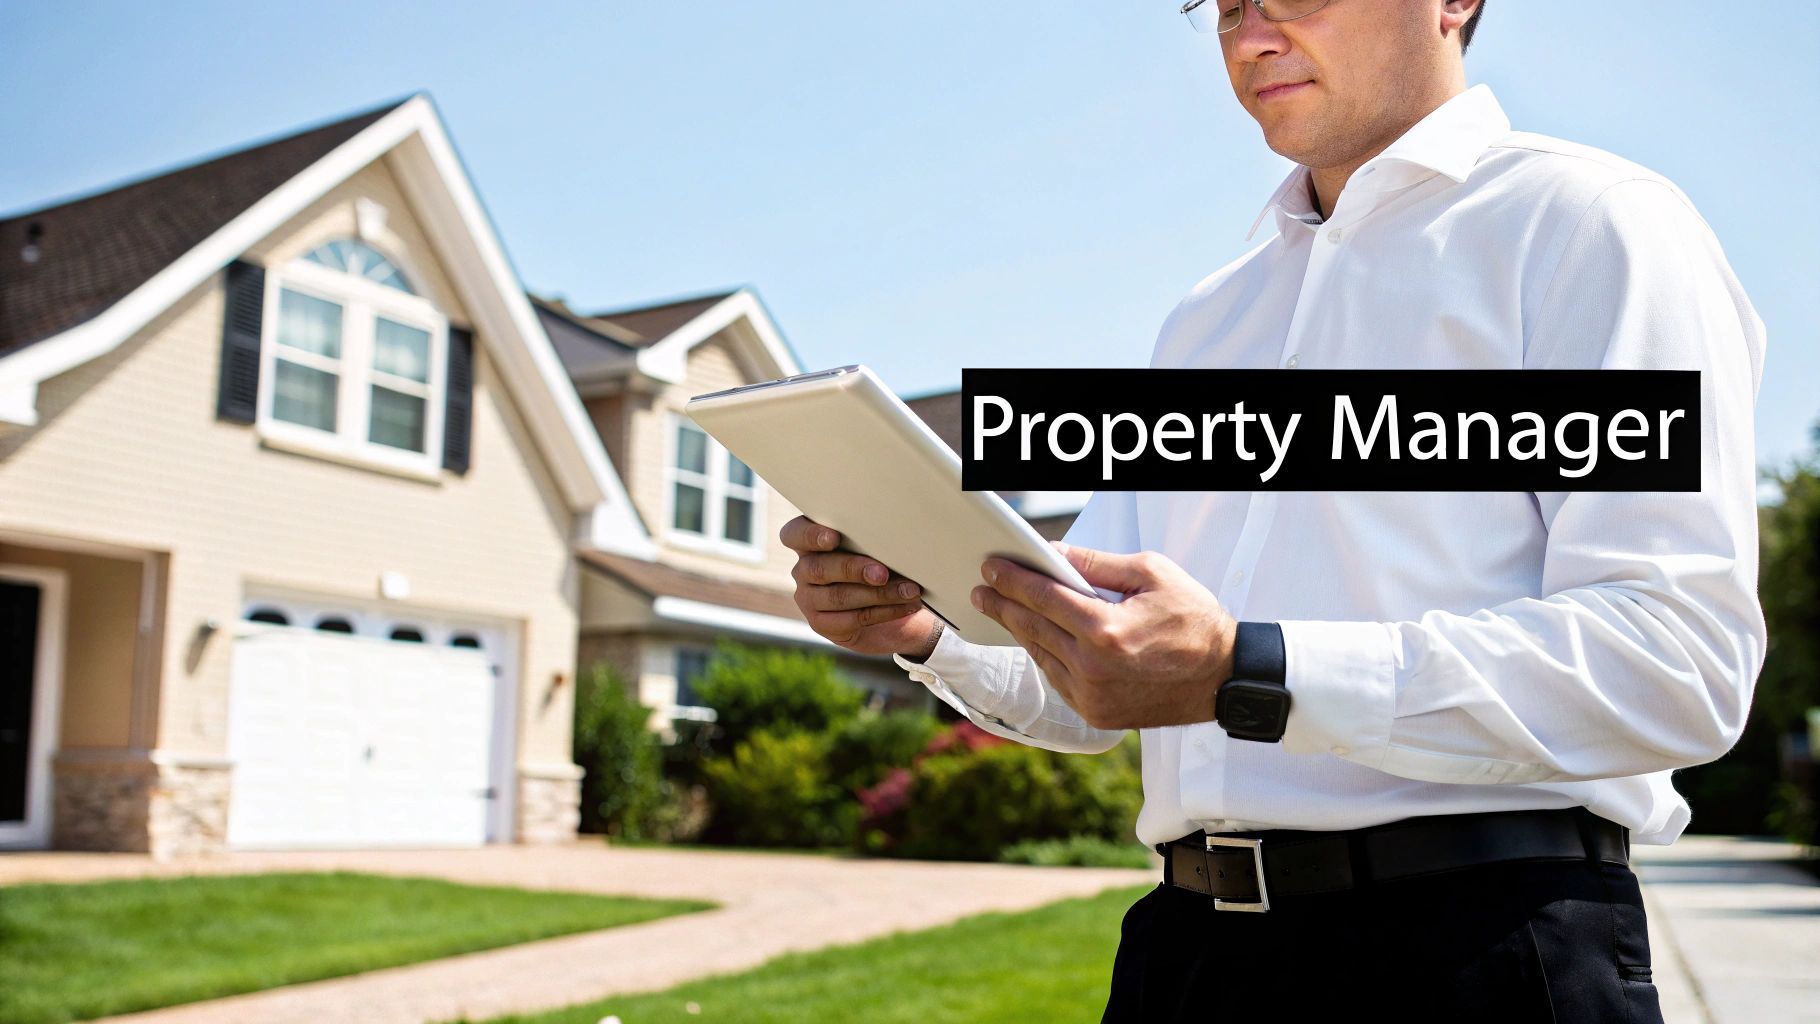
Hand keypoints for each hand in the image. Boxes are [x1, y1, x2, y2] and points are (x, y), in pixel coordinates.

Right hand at [782, 515, 940, 657]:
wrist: (891, 613)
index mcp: (810, 543)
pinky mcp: (822, 625)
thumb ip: (872, 543)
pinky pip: (854, 618)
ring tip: (910, 591)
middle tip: (883, 573)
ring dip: (880, 593)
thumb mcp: (876, 550)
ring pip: (839, 596)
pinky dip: (886, 611)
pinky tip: (906, 606)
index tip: (834, 538)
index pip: (794, 534)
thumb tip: (895, 542)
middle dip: (854, 569)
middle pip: (819, 568)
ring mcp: (809, 599)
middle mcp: (804, 570)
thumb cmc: (881, 567)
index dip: (811, 535)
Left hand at [972, 543, 1237, 729]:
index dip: (1012, 580)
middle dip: (1003, 605)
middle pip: (1032, 627)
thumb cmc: (1194, 621)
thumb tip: (1056, 554)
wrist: (1224, 678)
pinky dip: (1045, 656)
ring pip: (1040, 655)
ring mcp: (1092, 696)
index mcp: (1105, 630)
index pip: (1043, 597)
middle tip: (982, 590)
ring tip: (1003, 610)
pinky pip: (1058, 679)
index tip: (991, 569)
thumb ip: (1098, 565)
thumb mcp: (1152, 575)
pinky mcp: (1096, 714)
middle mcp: (1092, 667)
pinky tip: (1037, 639)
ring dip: (1020, 631)